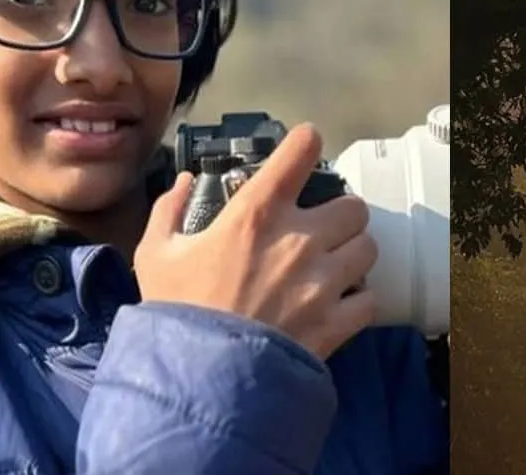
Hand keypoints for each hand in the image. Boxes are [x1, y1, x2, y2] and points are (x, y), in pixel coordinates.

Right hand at [134, 124, 378, 359]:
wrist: (197, 382)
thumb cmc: (176, 313)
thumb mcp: (156, 255)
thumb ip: (170, 210)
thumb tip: (185, 181)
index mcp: (256, 214)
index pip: (300, 152)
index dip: (307, 143)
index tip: (305, 149)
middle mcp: (299, 239)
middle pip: (353, 205)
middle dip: (340, 216)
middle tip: (322, 230)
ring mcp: (323, 281)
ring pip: (368, 247)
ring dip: (353, 254)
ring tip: (335, 267)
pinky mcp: (337, 321)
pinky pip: (369, 299)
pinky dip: (358, 301)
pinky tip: (337, 305)